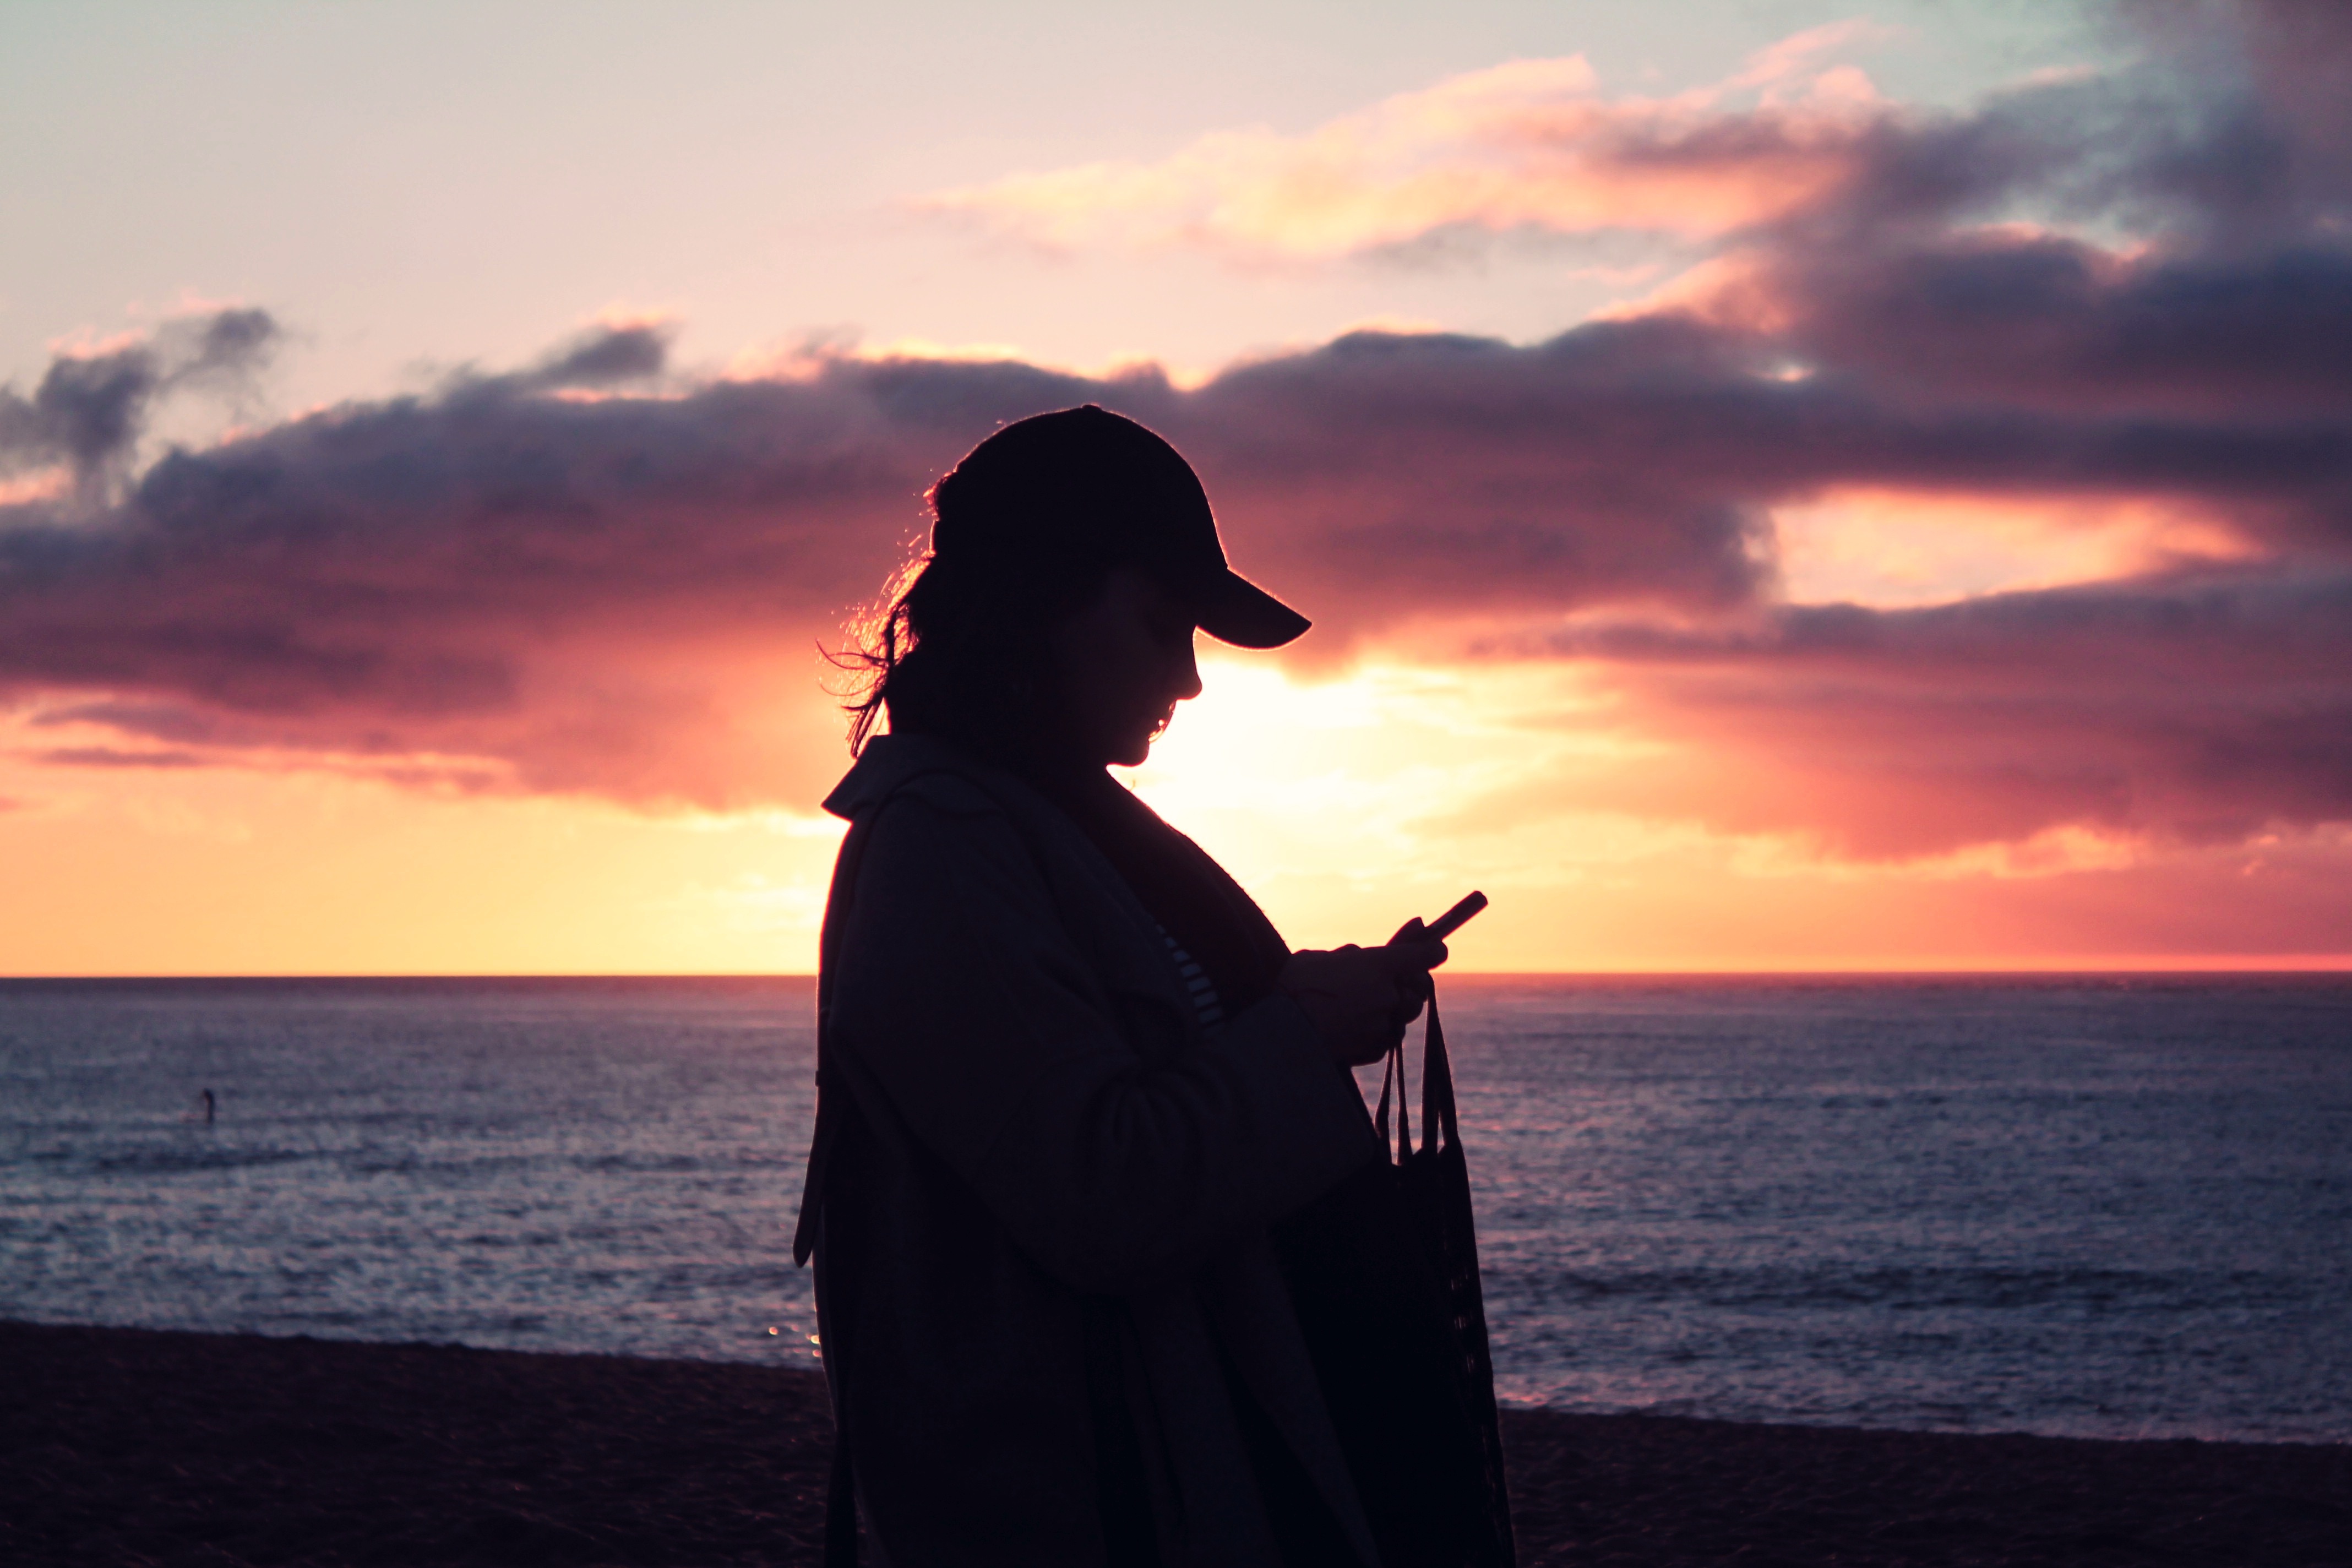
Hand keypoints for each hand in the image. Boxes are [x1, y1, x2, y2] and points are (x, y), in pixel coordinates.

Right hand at [1278, 919, 1448, 1066]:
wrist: (1277, 1032)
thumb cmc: (1294, 987)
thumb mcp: (1322, 957)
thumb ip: (1351, 955)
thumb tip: (1365, 955)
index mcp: (1377, 966)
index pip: (1425, 956)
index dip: (1432, 950)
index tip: (1435, 949)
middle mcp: (1387, 996)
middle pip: (1420, 990)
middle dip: (1410, 984)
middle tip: (1396, 980)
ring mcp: (1382, 1025)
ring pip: (1404, 1017)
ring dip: (1393, 1010)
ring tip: (1368, 1006)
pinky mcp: (1373, 1049)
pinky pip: (1387, 1039)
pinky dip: (1377, 1033)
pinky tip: (1355, 1027)